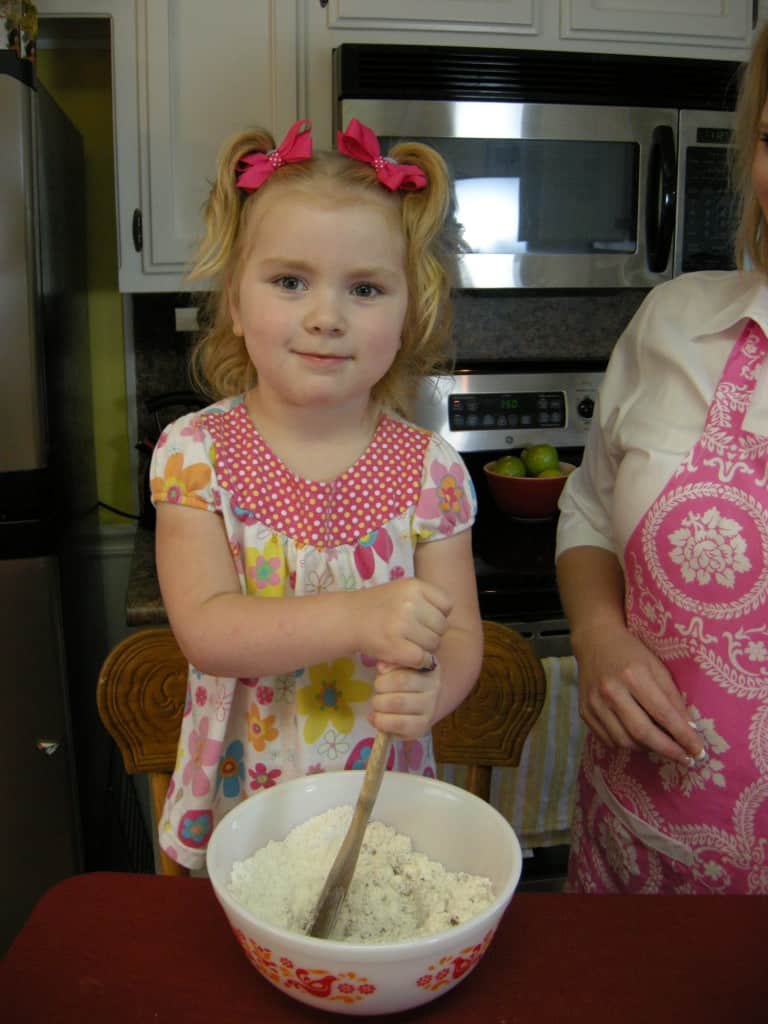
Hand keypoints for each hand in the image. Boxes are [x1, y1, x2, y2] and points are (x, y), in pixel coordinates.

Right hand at [356, 578, 452, 670]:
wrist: (347, 618)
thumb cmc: (378, 605)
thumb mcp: (402, 591)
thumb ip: (426, 600)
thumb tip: (449, 619)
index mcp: (414, 586)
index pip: (447, 604)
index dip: (439, 614)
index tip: (426, 618)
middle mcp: (410, 603)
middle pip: (442, 626)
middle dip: (432, 633)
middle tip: (416, 635)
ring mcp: (402, 625)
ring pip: (434, 644)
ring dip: (425, 648)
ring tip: (409, 644)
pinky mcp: (395, 646)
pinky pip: (422, 658)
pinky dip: (419, 661)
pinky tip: (408, 656)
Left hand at [369, 659, 440, 739]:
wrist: (420, 704)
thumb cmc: (404, 679)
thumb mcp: (399, 665)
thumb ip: (391, 662)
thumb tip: (382, 667)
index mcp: (429, 667)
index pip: (407, 662)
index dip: (388, 669)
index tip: (381, 671)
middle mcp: (434, 687)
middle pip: (401, 681)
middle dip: (380, 686)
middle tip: (377, 690)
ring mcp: (430, 709)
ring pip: (398, 703)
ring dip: (379, 704)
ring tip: (376, 704)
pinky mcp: (422, 728)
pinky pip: (399, 725)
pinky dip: (382, 722)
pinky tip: (375, 718)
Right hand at [573, 621, 704, 764]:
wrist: (594, 641)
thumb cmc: (631, 653)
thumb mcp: (657, 667)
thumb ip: (672, 697)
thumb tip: (688, 729)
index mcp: (633, 675)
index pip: (662, 714)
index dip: (683, 736)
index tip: (698, 751)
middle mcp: (611, 691)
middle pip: (642, 733)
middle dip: (668, 750)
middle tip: (686, 760)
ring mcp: (594, 703)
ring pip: (624, 741)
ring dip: (648, 749)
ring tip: (662, 746)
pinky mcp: (584, 712)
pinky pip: (608, 740)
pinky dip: (628, 745)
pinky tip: (639, 740)